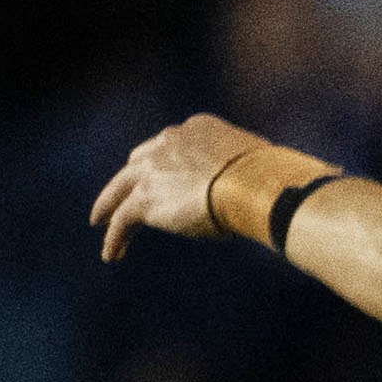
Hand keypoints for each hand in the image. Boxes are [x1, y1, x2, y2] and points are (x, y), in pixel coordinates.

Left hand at [90, 114, 285, 257]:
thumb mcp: (262, 164)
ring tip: (101, 222)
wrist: (254, 184)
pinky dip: (115, 237)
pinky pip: (122, 219)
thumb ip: (254, 170)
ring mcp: (152, 169)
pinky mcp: (145, 199)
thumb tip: (280, 183)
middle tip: (126, 194)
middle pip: (138, 161)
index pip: (172, 143)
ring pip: (120, 189)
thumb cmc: (273, 177)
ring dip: (109, 206)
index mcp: (197, 128)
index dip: (166, 160)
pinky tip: (112, 254)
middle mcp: (169, 142)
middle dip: (132, 178)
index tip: (166, 173)